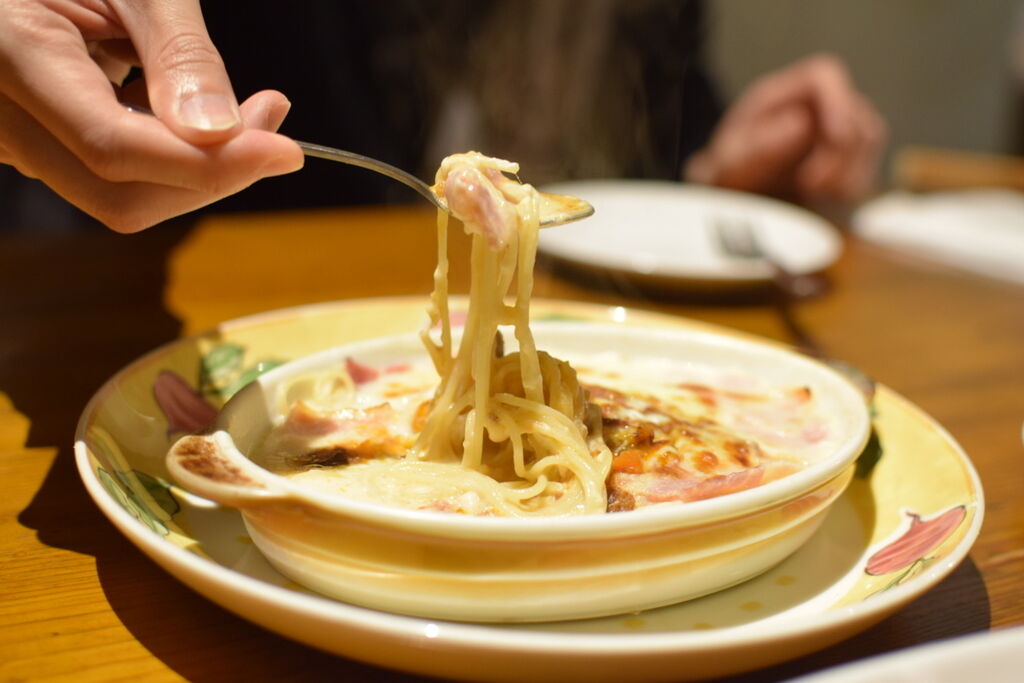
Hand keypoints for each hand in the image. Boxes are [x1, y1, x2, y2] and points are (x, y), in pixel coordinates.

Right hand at [0, 0, 303, 231]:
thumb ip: (178, 53)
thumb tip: (221, 133)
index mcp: (7, 53)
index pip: (113, 148)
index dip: (209, 163)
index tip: (288, 150)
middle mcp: (0, 117)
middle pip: (120, 195)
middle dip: (213, 173)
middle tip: (273, 115)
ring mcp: (12, 141)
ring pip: (121, 195)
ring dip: (198, 166)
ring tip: (244, 107)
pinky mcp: (35, 150)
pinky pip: (114, 177)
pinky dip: (170, 156)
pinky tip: (182, 110)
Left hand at [685, 53, 886, 203]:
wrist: (729, 200)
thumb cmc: (725, 173)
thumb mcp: (728, 162)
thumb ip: (760, 145)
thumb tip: (801, 123)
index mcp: (780, 95)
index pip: (823, 76)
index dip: (838, 102)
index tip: (837, 137)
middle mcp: (812, 107)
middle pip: (854, 110)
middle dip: (840, 151)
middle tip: (810, 185)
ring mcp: (832, 133)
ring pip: (868, 139)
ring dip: (846, 171)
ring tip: (810, 193)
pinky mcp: (844, 163)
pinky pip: (865, 168)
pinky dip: (848, 188)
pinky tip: (818, 200)